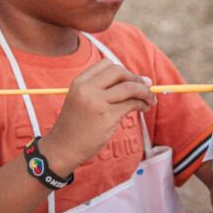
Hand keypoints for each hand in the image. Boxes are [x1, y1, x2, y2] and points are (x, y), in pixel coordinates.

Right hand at [40, 59, 154, 173]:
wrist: (63, 148)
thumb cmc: (75, 126)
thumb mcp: (80, 100)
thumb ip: (100, 89)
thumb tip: (137, 80)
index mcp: (79, 82)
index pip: (106, 64)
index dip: (123, 71)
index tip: (131, 80)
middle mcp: (87, 89)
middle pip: (119, 71)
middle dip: (135, 78)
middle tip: (145, 87)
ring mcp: (97, 102)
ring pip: (129, 87)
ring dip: (144, 92)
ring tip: (149, 100)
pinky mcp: (107, 116)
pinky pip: (132, 103)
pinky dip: (142, 103)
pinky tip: (144, 108)